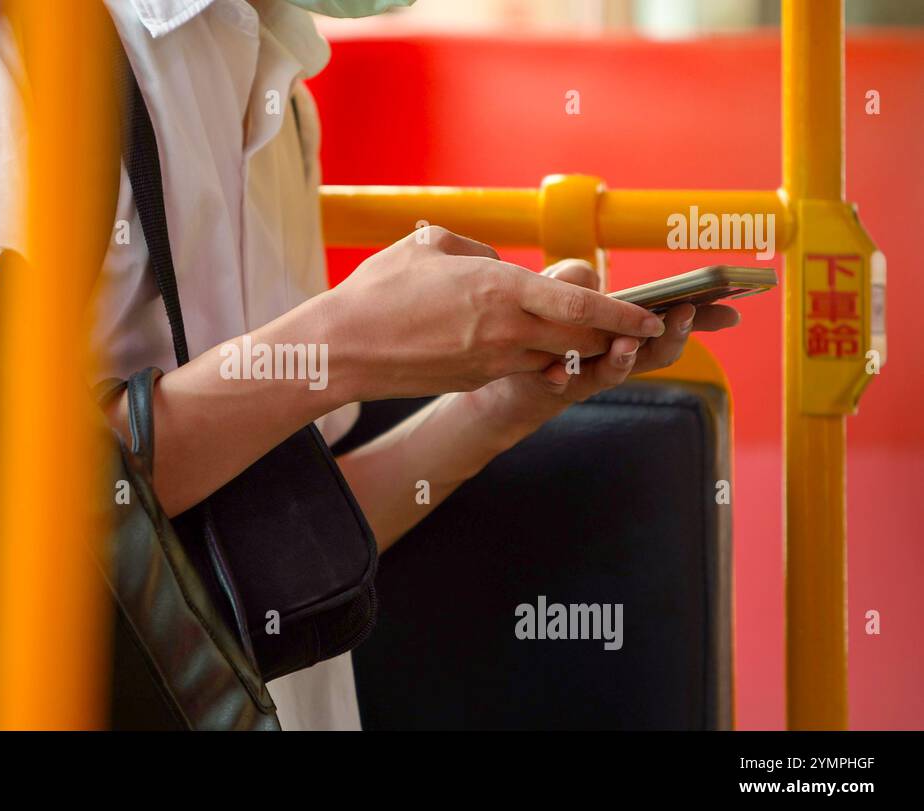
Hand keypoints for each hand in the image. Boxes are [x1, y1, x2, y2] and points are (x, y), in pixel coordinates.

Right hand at [319, 227, 666, 402]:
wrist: (341, 350)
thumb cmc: (379, 290)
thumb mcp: (430, 244)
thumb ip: (477, 249)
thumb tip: (499, 266)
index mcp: (500, 290)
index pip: (582, 303)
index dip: (624, 312)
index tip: (654, 315)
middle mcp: (505, 331)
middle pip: (581, 336)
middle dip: (613, 332)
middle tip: (638, 324)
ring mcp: (491, 361)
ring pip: (553, 355)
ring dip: (573, 345)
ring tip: (585, 331)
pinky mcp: (473, 380)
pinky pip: (518, 365)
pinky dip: (532, 354)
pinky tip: (521, 340)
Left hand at [469, 258, 739, 439]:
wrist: (509, 375)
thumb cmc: (541, 325)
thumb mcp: (557, 289)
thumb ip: (575, 278)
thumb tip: (593, 279)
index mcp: (629, 328)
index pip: (675, 322)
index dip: (706, 317)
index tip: (733, 310)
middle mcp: (618, 355)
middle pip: (658, 352)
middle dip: (673, 335)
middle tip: (682, 315)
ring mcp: (590, 374)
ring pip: (618, 371)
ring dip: (625, 359)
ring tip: (626, 344)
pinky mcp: (556, 386)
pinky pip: (565, 384)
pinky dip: (564, 377)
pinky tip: (558, 370)